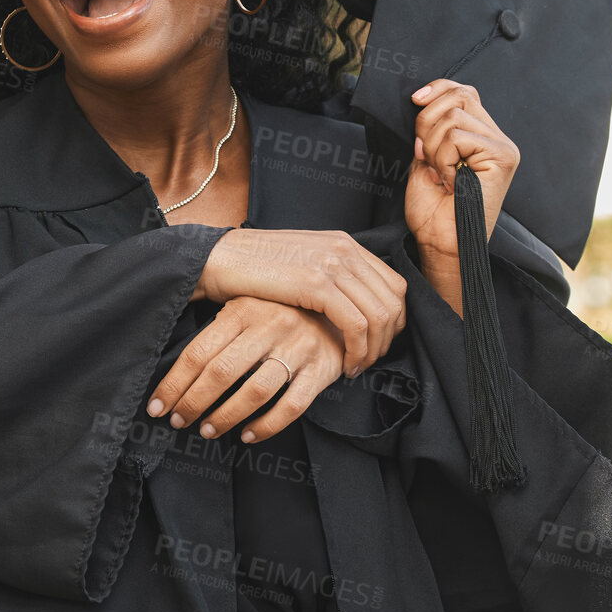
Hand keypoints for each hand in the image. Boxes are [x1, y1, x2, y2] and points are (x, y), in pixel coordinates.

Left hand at [146, 297, 350, 443]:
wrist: (338, 308)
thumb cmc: (278, 312)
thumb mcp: (245, 305)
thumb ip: (215, 328)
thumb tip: (171, 364)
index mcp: (243, 309)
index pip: (198, 352)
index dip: (174, 384)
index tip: (157, 407)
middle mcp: (270, 325)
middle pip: (221, 372)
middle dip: (193, 402)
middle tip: (179, 421)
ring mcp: (297, 347)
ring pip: (255, 391)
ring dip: (225, 416)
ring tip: (207, 430)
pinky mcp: (321, 369)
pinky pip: (292, 406)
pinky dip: (267, 426)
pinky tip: (248, 435)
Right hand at [195, 228, 405, 375]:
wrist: (218, 259)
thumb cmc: (252, 269)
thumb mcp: (301, 265)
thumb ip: (329, 277)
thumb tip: (350, 307)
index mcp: (344, 243)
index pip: (393, 284)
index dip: (393, 321)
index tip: (376, 344)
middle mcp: (344, 249)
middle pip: (394, 300)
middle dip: (387, 339)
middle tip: (368, 361)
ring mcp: (332, 264)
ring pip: (380, 315)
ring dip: (374, 350)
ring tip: (355, 367)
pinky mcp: (317, 284)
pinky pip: (357, 325)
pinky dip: (357, 351)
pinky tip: (344, 366)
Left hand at [404, 79, 518, 261]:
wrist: (440, 243)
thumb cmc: (433, 210)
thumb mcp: (425, 159)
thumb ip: (430, 130)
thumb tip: (423, 100)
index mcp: (480, 136)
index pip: (463, 91)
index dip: (438, 88)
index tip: (415, 99)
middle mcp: (497, 138)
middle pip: (458, 96)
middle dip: (427, 122)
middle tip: (425, 155)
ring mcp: (502, 147)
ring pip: (452, 118)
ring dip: (433, 147)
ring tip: (440, 173)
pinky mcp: (502, 157)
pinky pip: (457, 137)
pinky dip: (442, 158)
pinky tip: (450, 181)